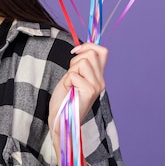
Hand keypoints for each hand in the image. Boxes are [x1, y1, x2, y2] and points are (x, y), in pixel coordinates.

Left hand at [48, 43, 107, 165]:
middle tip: (70, 76)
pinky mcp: (89, 91)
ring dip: (71, 71)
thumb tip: (80, 48)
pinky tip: (68, 91)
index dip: (88, 45)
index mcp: (99, 77)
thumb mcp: (73, 77)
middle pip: (91, 53)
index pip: (102, 51)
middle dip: (75, 60)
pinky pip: (73, 75)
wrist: (61, 120)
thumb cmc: (64, 99)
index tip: (75, 52)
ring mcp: (96, 86)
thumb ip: (80, 65)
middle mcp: (101, 81)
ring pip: (83, 62)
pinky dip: (66, 81)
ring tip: (70, 84)